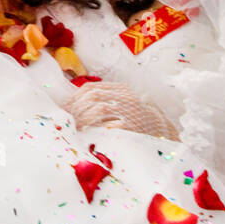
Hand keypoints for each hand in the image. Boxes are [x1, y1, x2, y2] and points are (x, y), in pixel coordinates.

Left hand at [63, 81, 178, 139]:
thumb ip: (102, 102)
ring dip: (84, 119)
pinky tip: (89, 135)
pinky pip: (110, 126)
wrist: (160, 132)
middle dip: (77, 109)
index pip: (91, 88)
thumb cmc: (135, 120)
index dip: (74, 98)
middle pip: (94, 97)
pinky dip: (97, 130)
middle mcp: (126, 97)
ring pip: (100, 108)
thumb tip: (72, 107)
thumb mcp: (121, 106)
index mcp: (121, 90)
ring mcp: (131, 111)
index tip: (64, 109)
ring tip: (75, 128)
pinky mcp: (133, 127)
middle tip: (67, 121)